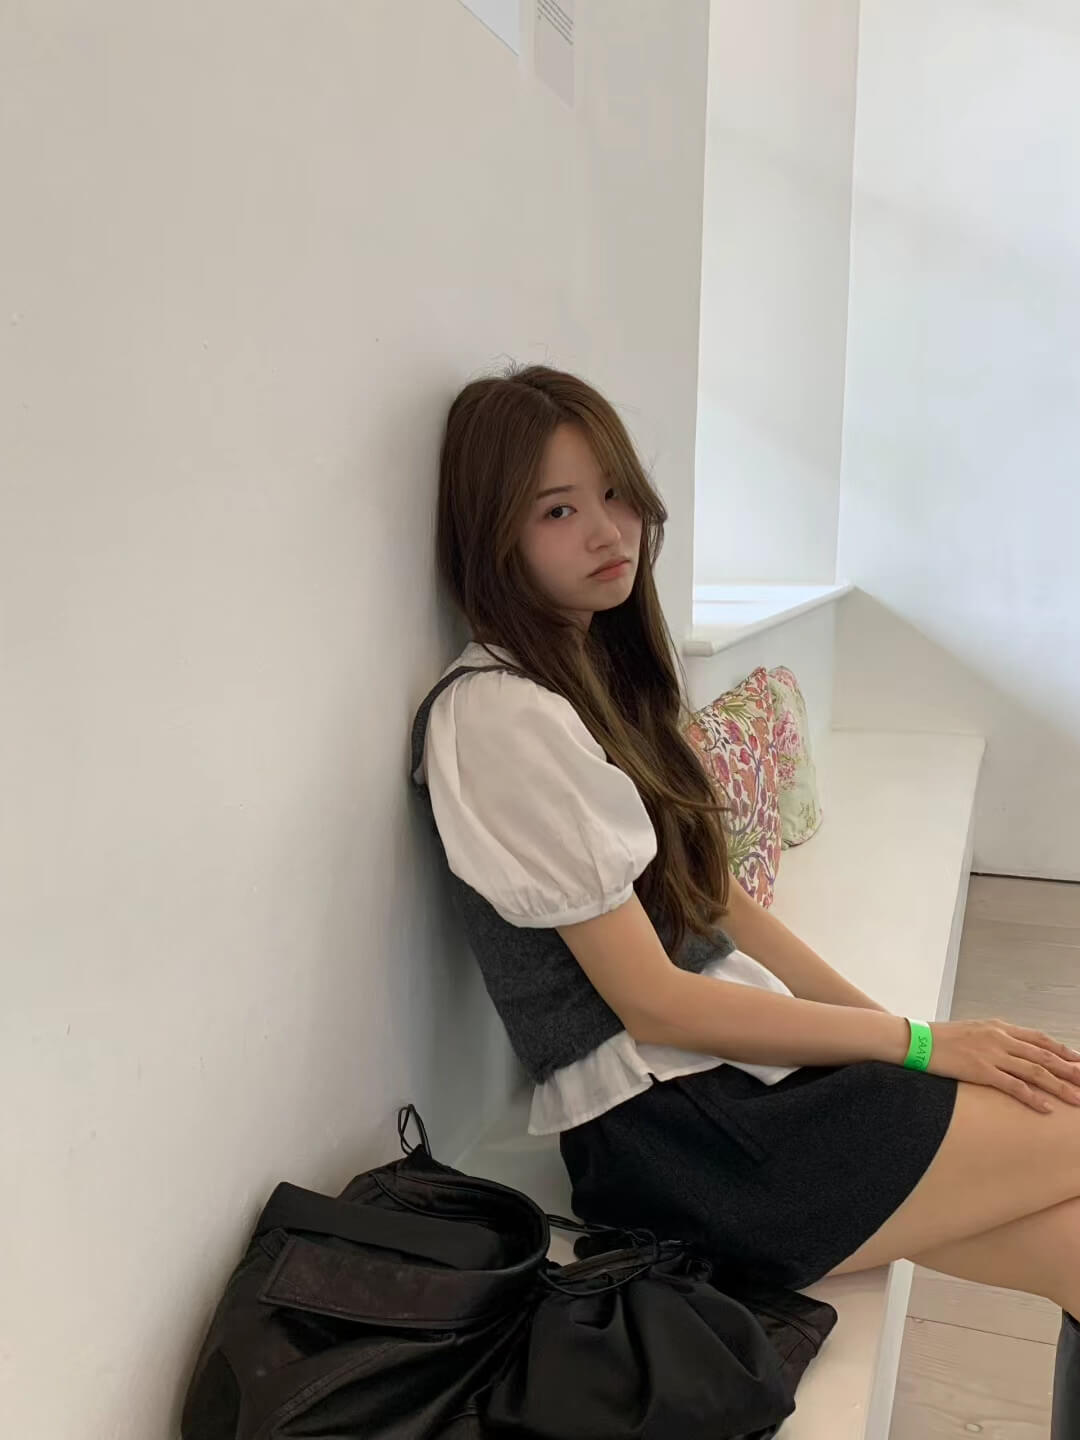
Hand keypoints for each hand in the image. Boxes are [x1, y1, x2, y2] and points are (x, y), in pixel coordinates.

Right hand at [926, 1019, 1079, 1112]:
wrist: (917, 1040)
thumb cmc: (942, 1038)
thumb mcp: (974, 1030)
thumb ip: (996, 1038)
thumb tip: (1013, 1049)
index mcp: (1000, 1027)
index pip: (1040, 1039)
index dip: (1063, 1050)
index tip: (1079, 1060)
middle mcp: (1000, 1038)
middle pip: (1044, 1056)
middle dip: (1069, 1070)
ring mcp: (992, 1054)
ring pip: (1035, 1072)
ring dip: (1059, 1086)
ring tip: (1077, 1098)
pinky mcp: (981, 1070)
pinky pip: (1014, 1086)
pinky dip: (1033, 1097)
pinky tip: (1046, 1107)